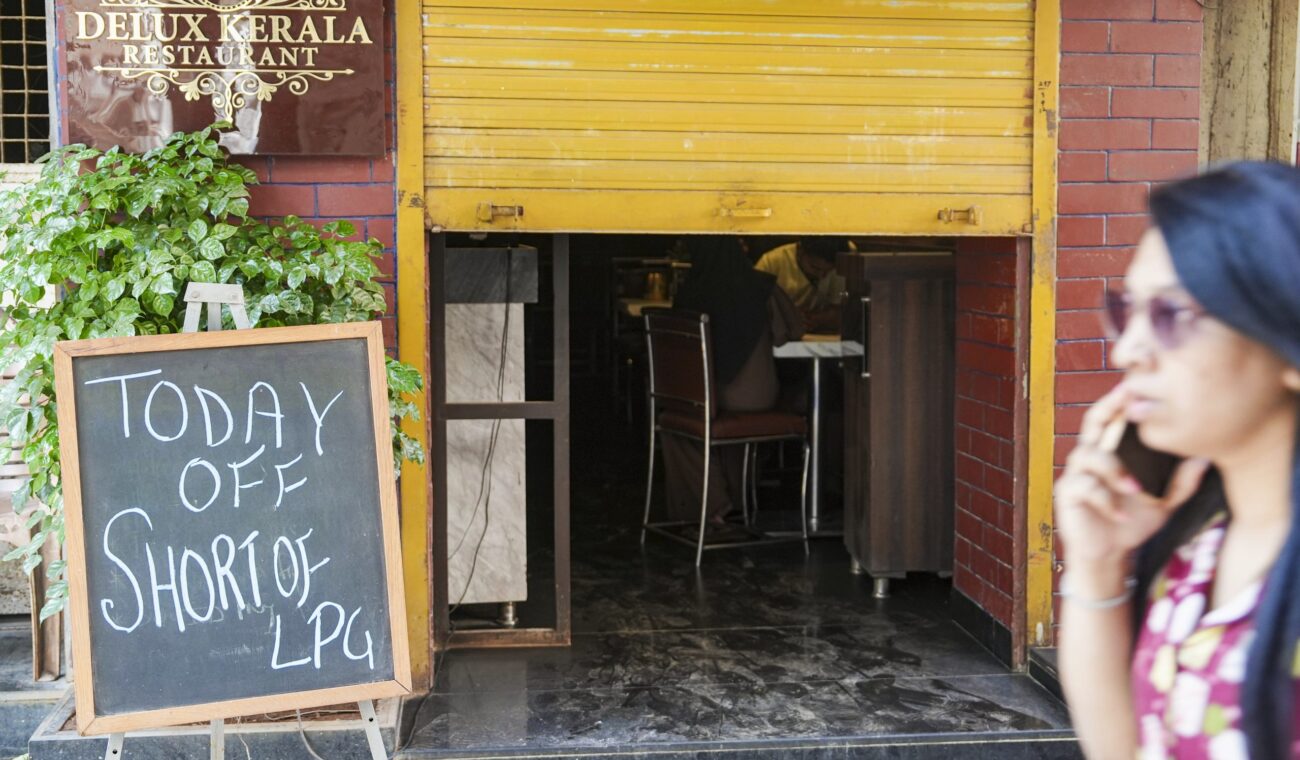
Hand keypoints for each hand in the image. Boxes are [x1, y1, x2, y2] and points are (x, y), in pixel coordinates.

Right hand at [1054, 385, 1210, 568]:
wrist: (1110, 552)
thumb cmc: (1134, 517)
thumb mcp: (1165, 500)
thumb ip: (1182, 481)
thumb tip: (1205, 459)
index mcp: (1114, 450)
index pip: (1115, 417)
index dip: (1122, 400)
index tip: (1140, 385)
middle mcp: (1092, 455)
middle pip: (1092, 422)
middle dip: (1108, 407)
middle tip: (1126, 398)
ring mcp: (1078, 473)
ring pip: (1088, 455)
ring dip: (1113, 468)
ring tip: (1135, 487)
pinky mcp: (1068, 494)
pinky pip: (1083, 486)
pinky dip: (1106, 499)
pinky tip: (1123, 513)